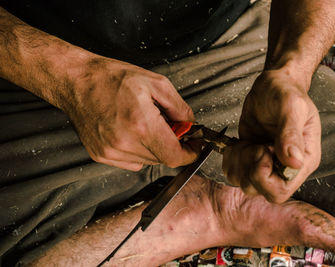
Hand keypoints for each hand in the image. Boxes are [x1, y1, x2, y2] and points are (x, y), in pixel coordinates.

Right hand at [63, 57, 198, 170]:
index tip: (195, 146)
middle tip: (170, 126)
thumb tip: (191, 125)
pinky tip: (131, 131)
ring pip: (147, 162)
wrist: (76, 81)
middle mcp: (124, 144)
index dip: (190, 154)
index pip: (174, 156)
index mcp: (141, 125)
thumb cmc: (111, 78)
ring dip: (155, 147)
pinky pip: (131, 162)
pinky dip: (138, 150)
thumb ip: (180, 108)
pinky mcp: (101, 155)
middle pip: (162, 159)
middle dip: (172, 145)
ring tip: (145, 124)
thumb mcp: (156, 84)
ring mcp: (110, 152)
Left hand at [223, 68, 320, 202]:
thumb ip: (291, 133)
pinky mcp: (251, 160)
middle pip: (262, 192)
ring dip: (238, 164)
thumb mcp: (291, 106)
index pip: (281, 190)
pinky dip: (230, 161)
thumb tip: (295, 162)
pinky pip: (234, 174)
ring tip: (245, 143)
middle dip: (249, 170)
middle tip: (252, 146)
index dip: (264, 176)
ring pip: (246, 185)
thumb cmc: (286, 92)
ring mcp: (267, 165)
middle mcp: (286, 168)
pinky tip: (238, 144)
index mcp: (304, 160)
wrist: (273, 85)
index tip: (262, 149)